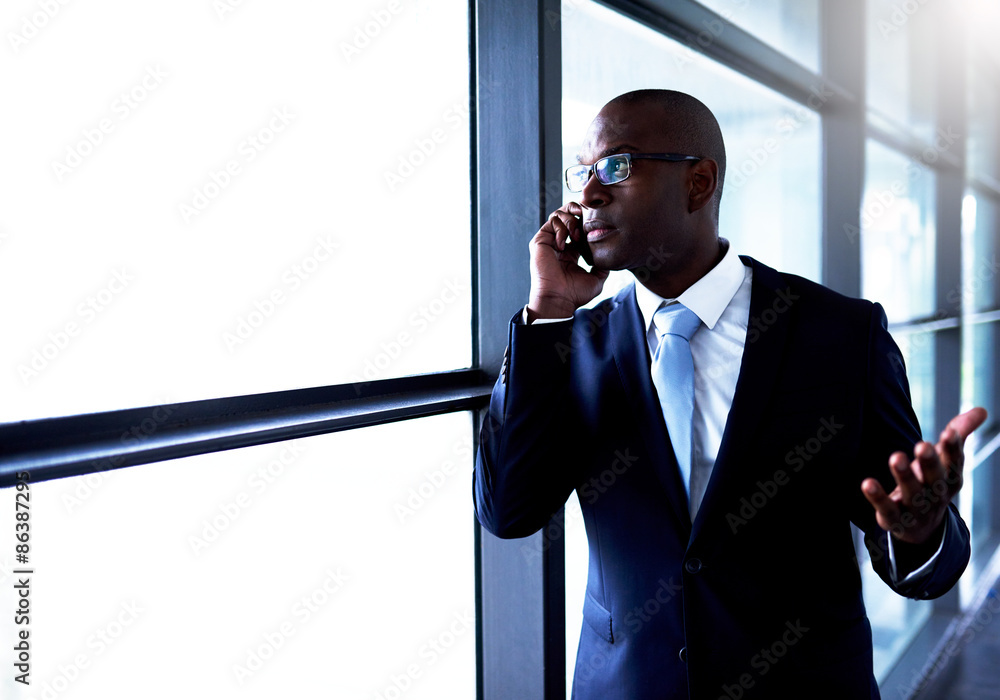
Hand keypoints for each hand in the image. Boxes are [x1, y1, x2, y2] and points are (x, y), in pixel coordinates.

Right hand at [527, 202, 609, 319]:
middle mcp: (559, 244)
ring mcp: (549, 242)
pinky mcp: (540, 241)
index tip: (596, 223)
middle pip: (567, 215)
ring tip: (576, 235)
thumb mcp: (597, 278)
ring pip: (558, 215)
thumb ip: (603, 266)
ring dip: (570, 220)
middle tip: (586, 217)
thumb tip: (610, 258)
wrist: (559, 299)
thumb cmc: (575, 294)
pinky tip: (565, 243)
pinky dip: (561, 228)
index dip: (587, 221)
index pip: (578, 227)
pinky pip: (550, 222)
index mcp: (571, 252)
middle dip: (578, 211)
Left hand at [862, 407, 987, 544]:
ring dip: (904, 476)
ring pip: (911, 493)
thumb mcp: (946, 461)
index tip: (949, 432)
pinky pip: (886, 509)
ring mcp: (916, 509)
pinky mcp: (894, 519)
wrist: (921, 527)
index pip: (954, 464)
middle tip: (923, 445)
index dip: (953, 449)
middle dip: (929, 462)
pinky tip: (867, 483)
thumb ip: (960, 434)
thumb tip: (982, 410)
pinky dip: (877, 497)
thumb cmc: (932, 482)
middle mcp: (935, 495)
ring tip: (896, 457)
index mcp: (949, 479)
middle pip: (935, 479)